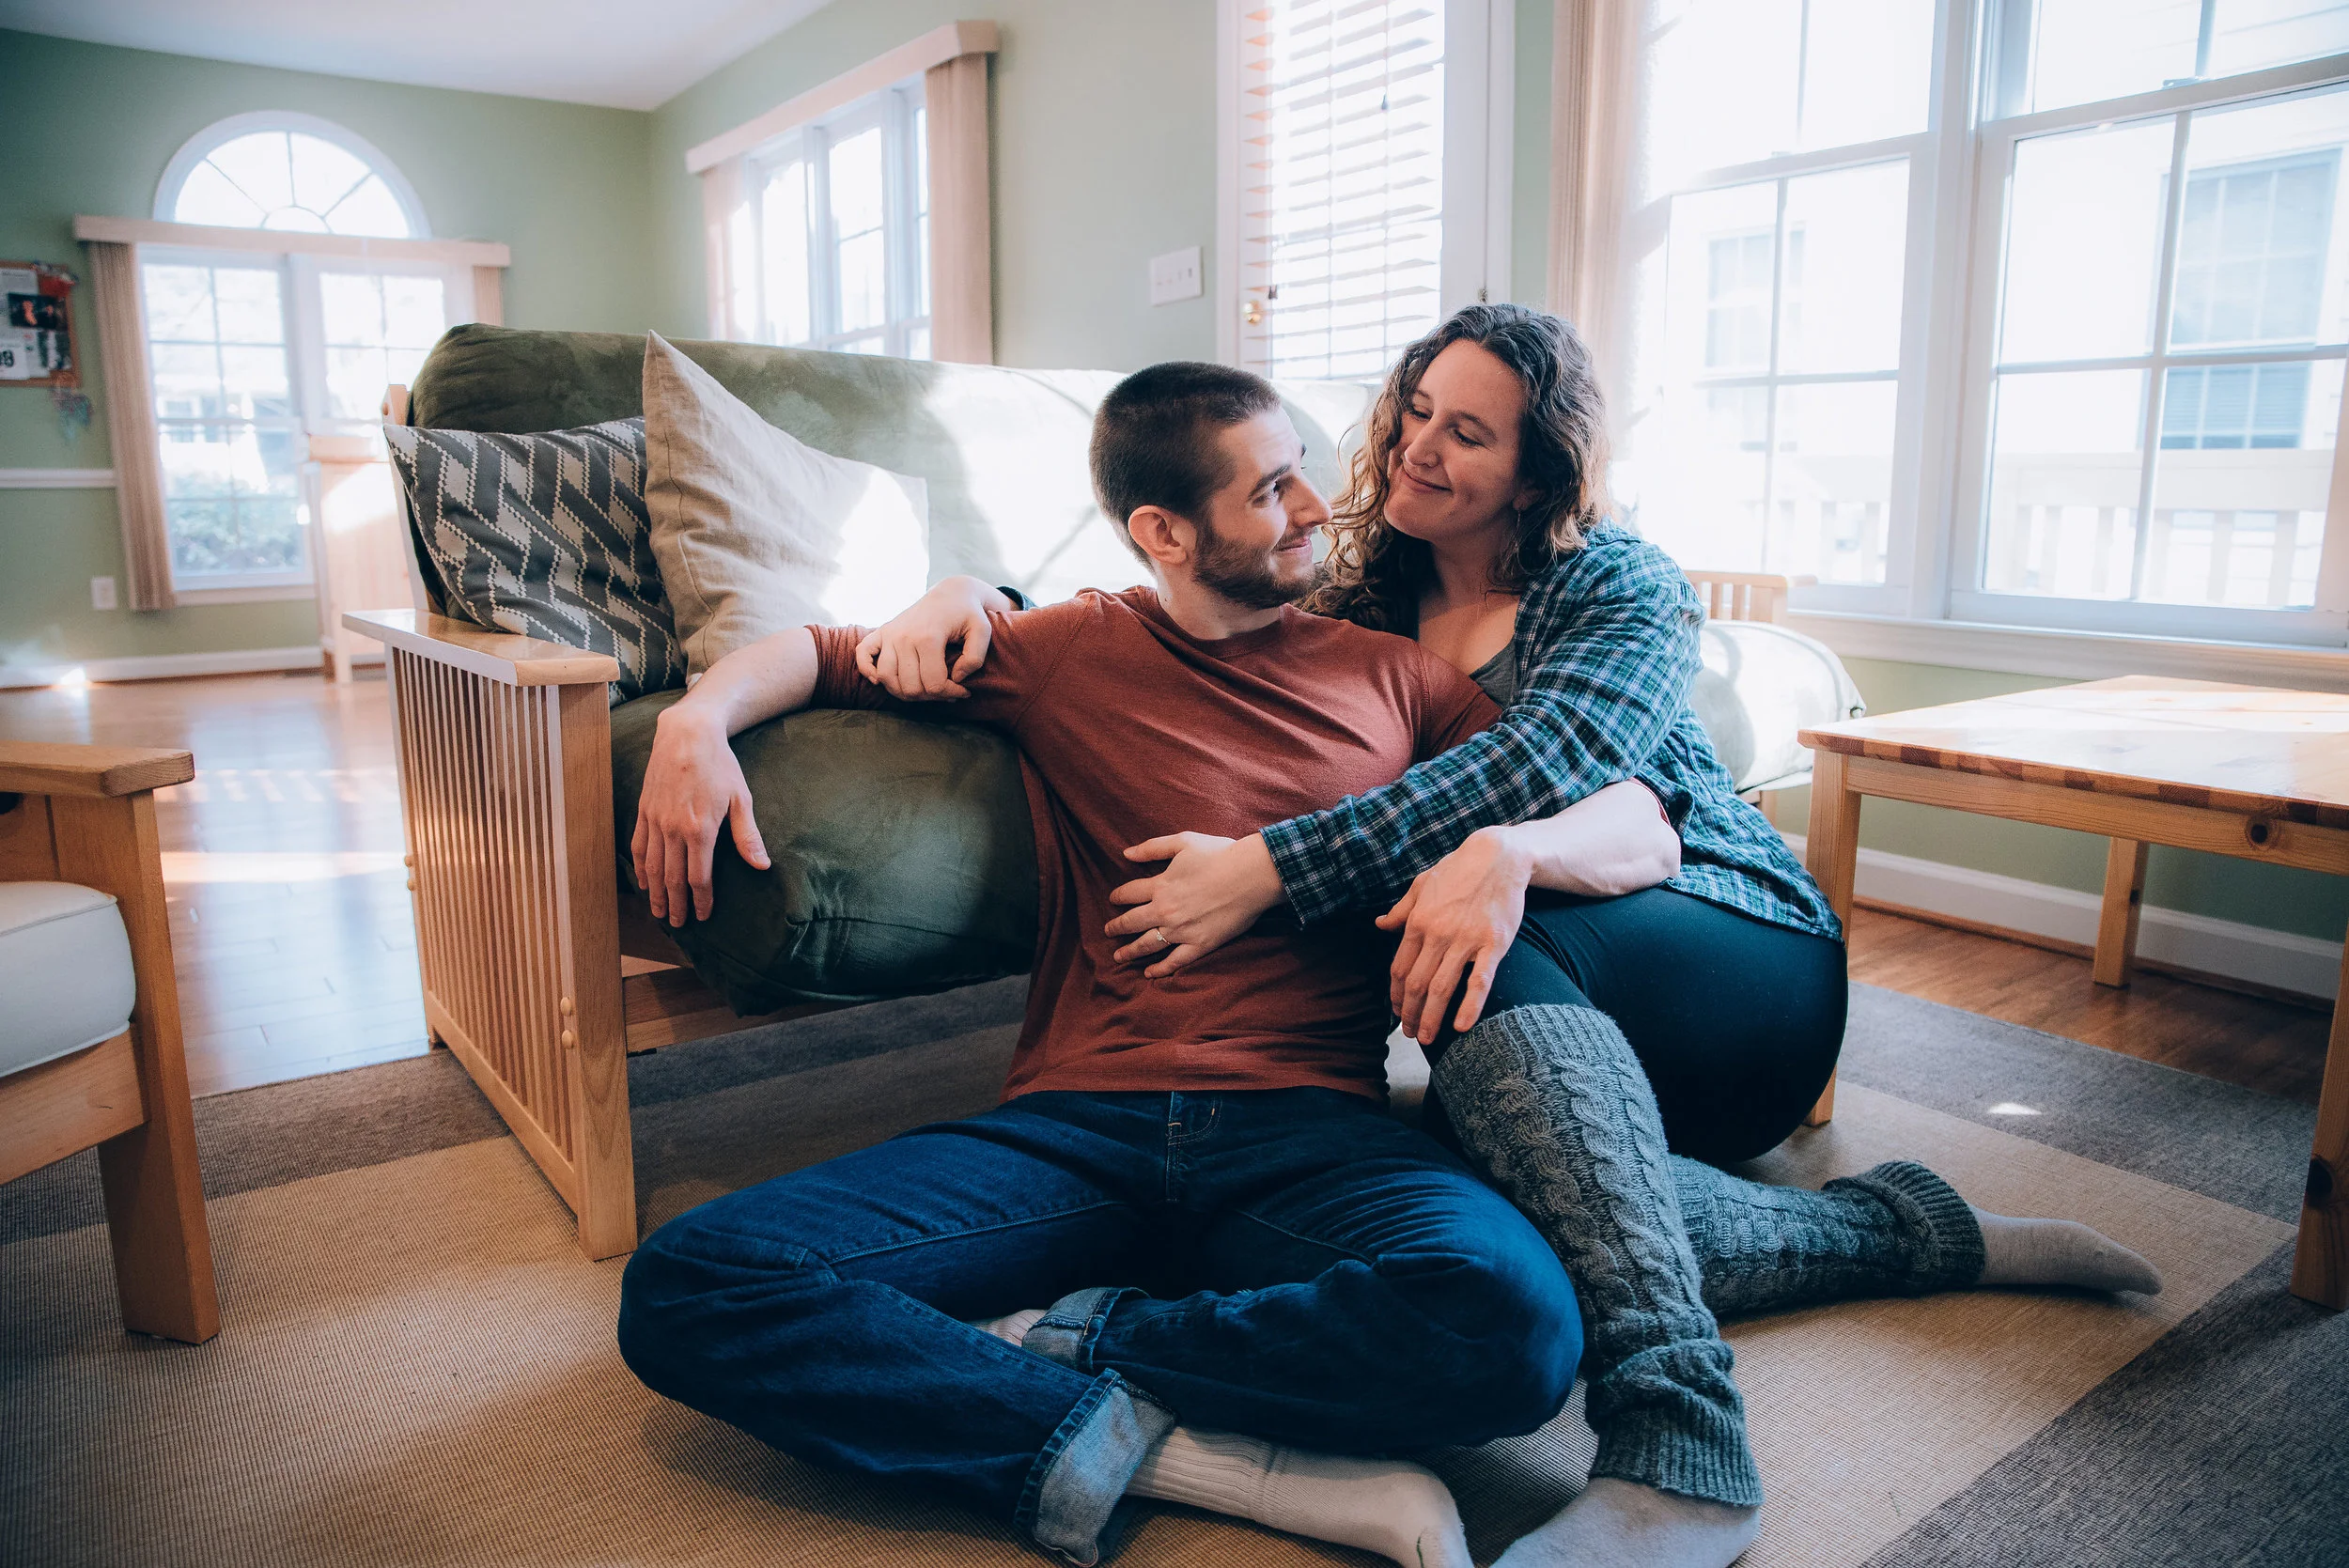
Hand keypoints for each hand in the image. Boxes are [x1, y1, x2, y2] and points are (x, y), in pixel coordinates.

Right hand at [631, 705, 771, 925]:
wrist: (687, 734)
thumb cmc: (720, 764)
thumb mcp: (741, 798)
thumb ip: (748, 836)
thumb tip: (762, 866)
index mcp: (700, 829)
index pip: (699, 877)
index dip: (701, 900)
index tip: (704, 915)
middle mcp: (673, 829)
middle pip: (673, 878)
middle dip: (676, 904)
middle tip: (679, 925)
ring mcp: (655, 820)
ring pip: (653, 866)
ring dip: (656, 893)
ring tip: (660, 912)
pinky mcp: (644, 811)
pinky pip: (638, 846)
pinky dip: (640, 867)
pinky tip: (643, 882)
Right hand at [854, 575, 1005, 699]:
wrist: (949, 594)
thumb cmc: (968, 614)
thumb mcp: (983, 631)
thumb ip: (975, 658)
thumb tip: (954, 678)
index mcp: (928, 638)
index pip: (934, 684)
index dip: (950, 694)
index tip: (963, 690)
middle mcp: (904, 637)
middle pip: (911, 688)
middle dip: (932, 696)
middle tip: (946, 689)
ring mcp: (890, 634)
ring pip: (887, 679)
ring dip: (906, 692)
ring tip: (925, 687)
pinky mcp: (882, 632)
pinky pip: (863, 655)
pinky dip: (868, 671)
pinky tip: (881, 680)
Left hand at [1104, 832, 1283, 977]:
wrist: (1252, 875)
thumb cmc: (1220, 854)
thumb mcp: (1183, 842)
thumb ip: (1152, 848)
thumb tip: (1126, 853)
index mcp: (1160, 885)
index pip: (1129, 893)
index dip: (1118, 896)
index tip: (1112, 899)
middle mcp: (1165, 911)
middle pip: (1131, 922)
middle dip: (1116, 927)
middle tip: (1108, 931)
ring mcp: (1181, 931)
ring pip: (1147, 944)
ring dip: (1130, 951)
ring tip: (1119, 956)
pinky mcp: (1200, 944)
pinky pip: (1174, 961)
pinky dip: (1160, 969)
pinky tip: (1149, 973)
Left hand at [1375, 826, 1531, 1042]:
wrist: (1499, 856)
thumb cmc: (1459, 870)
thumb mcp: (1422, 884)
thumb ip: (1401, 909)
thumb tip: (1379, 924)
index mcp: (1418, 922)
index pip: (1399, 969)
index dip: (1396, 996)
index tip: (1396, 1013)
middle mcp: (1438, 934)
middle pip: (1416, 984)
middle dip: (1409, 1014)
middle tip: (1409, 1034)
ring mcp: (1466, 940)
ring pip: (1441, 988)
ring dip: (1431, 1018)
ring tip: (1426, 1039)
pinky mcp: (1494, 944)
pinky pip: (1479, 981)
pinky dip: (1469, 1007)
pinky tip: (1461, 1027)